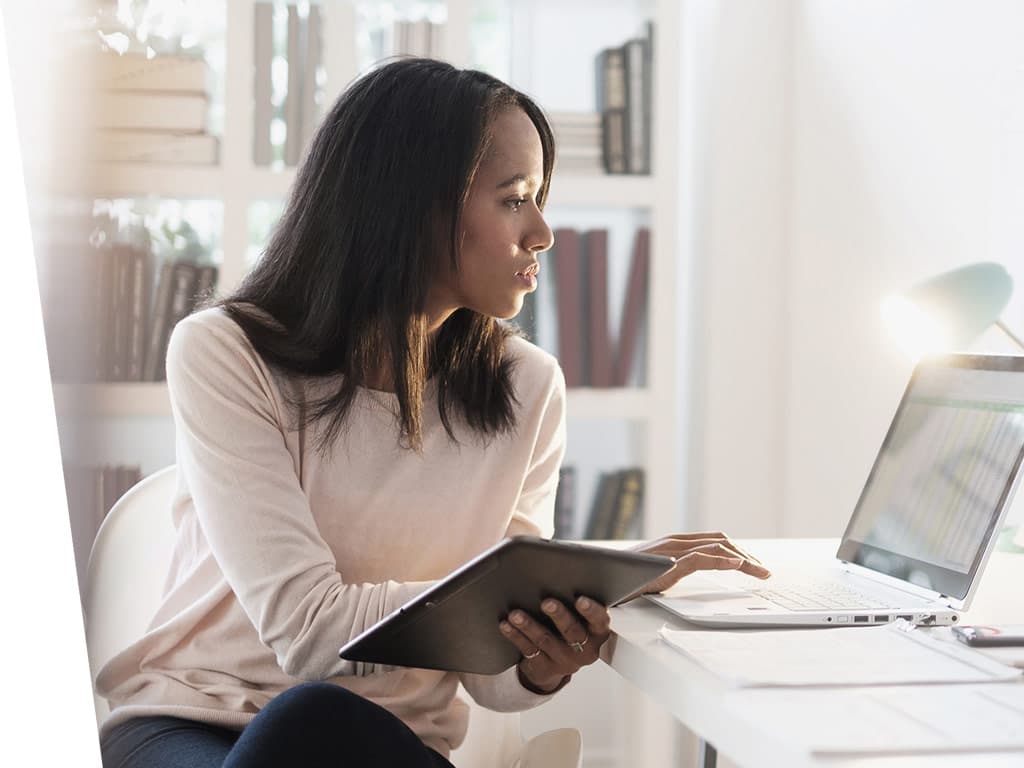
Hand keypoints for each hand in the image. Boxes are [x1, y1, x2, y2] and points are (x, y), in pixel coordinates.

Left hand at [499, 595, 609, 693]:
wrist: (556, 664)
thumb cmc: (570, 631)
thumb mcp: (581, 620)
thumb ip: (576, 602)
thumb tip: (560, 572)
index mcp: (597, 633)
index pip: (600, 621)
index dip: (591, 611)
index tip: (580, 600)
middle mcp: (584, 649)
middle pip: (572, 631)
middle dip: (559, 615)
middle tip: (546, 603)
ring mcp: (564, 660)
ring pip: (545, 640)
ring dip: (529, 625)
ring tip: (516, 614)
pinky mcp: (544, 667)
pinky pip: (528, 650)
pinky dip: (516, 636)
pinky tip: (507, 625)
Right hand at [624, 531, 770, 599]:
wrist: (598, 580)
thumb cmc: (622, 579)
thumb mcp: (654, 573)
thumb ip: (671, 570)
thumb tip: (684, 577)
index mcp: (674, 543)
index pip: (715, 542)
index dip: (738, 552)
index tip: (754, 567)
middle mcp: (675, 542)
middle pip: (722, 542)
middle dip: (747, 555)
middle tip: (764, 572)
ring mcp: (671, 550)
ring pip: (718, 548)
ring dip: (744, 560)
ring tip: (761, 572)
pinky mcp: (667, 563)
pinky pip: (701, 559)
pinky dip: (724, 562)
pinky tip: (739, 567)